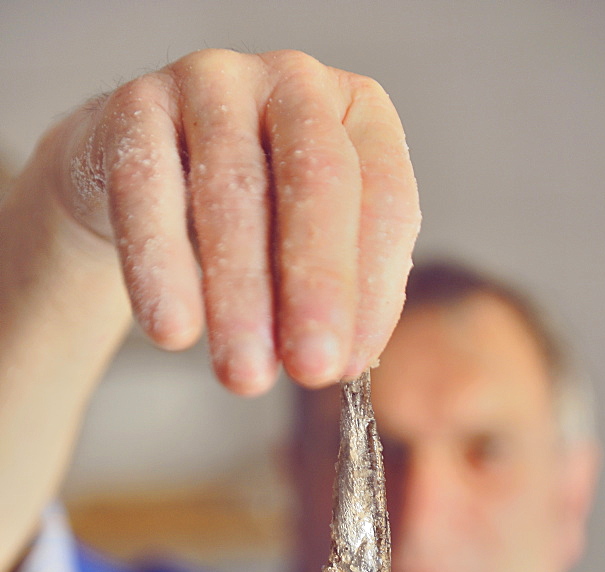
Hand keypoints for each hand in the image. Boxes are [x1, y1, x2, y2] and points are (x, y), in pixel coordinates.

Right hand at [52, 49, 420, 394]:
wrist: (136, 174)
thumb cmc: (247, 220)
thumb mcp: (305, 246)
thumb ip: (337, 292)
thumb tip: (347, 361)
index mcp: (359, 114)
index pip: (386, 198)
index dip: (372, 289)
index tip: (350, 365)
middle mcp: (294, 84)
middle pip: (317, 182)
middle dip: (317, 286)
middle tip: (312, 368)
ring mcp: (214, 82)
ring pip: (232, 191)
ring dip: (240, 296)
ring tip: (243, 374)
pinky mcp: (137, 103)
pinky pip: (146, 189)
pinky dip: (160, 267)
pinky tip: (173, 330)